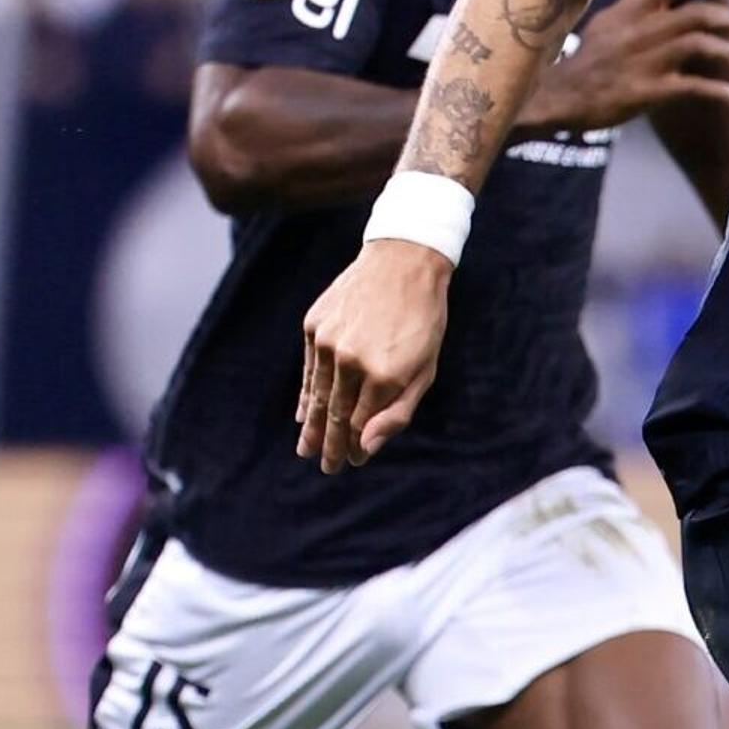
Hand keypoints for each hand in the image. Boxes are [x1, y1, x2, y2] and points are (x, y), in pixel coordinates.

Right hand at [295, 239, 452, 471]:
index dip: (354, 447)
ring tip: (305, 448)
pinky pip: (309, 369)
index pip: (360, 425)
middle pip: (334, 415)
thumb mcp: (425, 369)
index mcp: (384, 376)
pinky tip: (302, 412)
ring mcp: (328, 342)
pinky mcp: (313, 326)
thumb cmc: (422, 321)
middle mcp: (350, 361)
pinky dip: (305, 393)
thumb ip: (398, 411)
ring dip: (310, 425)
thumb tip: (366, 446)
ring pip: (316, 395)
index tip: (352, 462)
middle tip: (326, 467)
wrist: (402, 262)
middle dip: (328, 445)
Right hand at [519, 0, 728, 134]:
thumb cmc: (590, 60)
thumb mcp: (608, 23)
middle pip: (695, 13)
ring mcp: (645, 60)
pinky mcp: (648, 91)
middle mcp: (640, 30)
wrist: (560, 97)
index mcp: (630, 9)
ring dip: (725, 50)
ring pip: (697, 44)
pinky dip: (717, 90)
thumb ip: (637, 6)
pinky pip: (692, 87)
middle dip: (726, 18)